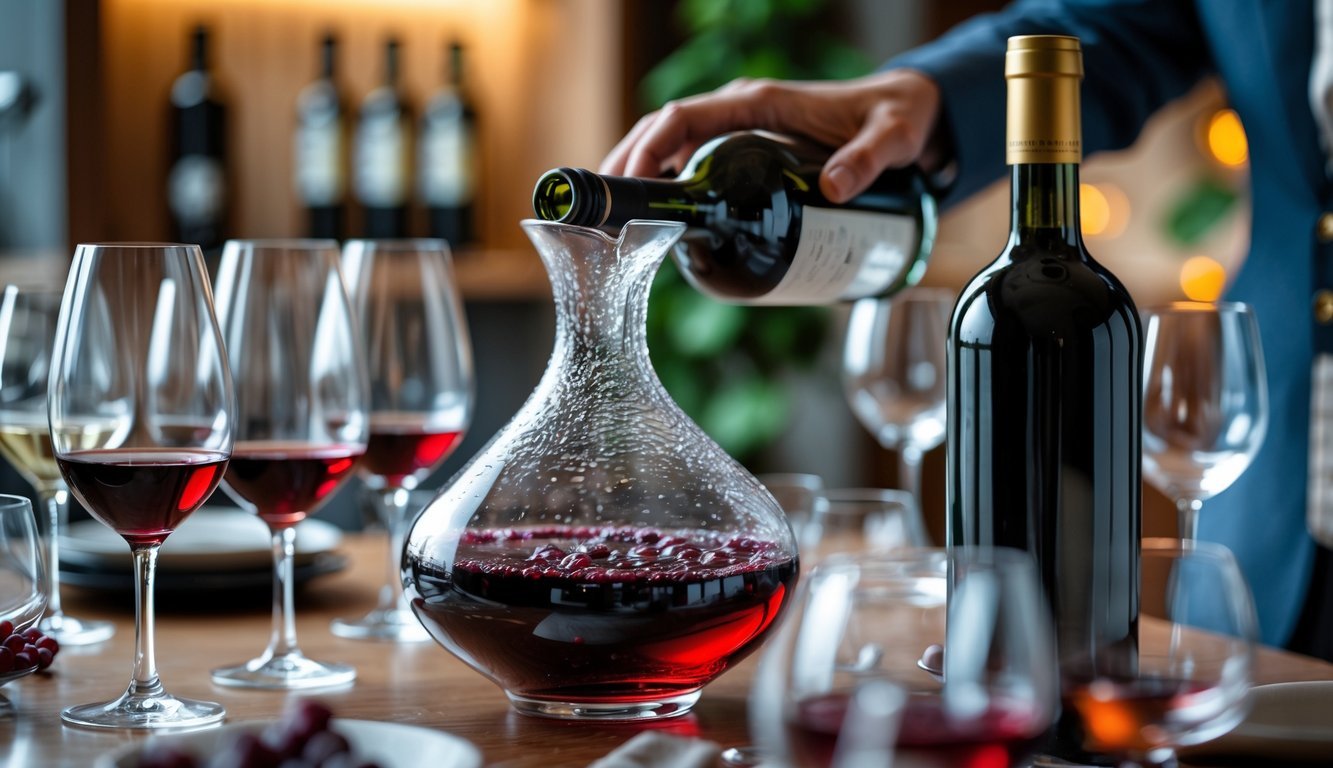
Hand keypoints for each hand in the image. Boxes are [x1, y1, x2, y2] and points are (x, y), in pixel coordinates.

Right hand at [600, 69, 943, 202]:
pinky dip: (666, 183)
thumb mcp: (889, 140)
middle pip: (663, 132)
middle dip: (629, 166)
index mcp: (759, 104)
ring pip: (672, 147)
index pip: (683, 118)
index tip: (629, 182)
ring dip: (640, 176)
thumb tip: (835, 189)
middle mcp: (741, 113)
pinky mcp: (746, 149)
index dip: (649, 148)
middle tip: (608, 216)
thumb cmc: (894, 120)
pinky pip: (693, 160)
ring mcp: (740, 130)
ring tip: (619, 224)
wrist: (906, 115)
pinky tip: (659, 220)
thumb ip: (868, 161)